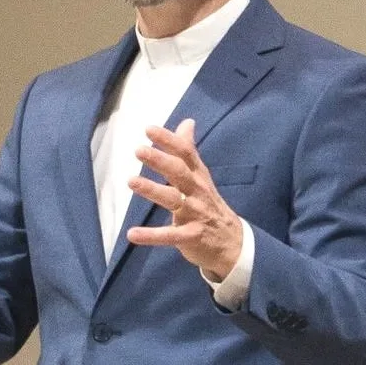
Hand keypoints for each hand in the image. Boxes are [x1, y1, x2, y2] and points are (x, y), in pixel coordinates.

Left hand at [126, 117, 245, 286]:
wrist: (234, 242)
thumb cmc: (209, 204)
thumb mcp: (201, 176)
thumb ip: (189, 151)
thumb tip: (187, 122)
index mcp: (198, 176)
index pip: (185, 153)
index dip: (169, 140)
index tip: (149, 129)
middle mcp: (197, 191)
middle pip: (179, 173)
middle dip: (160, 160)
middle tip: (138, 150)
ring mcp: (195, 214)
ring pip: (173, 199)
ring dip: (152, 190)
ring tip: (131, 181)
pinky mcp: (191, 236)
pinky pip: (170, 235)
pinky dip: (151, 236)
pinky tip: (132, 234)